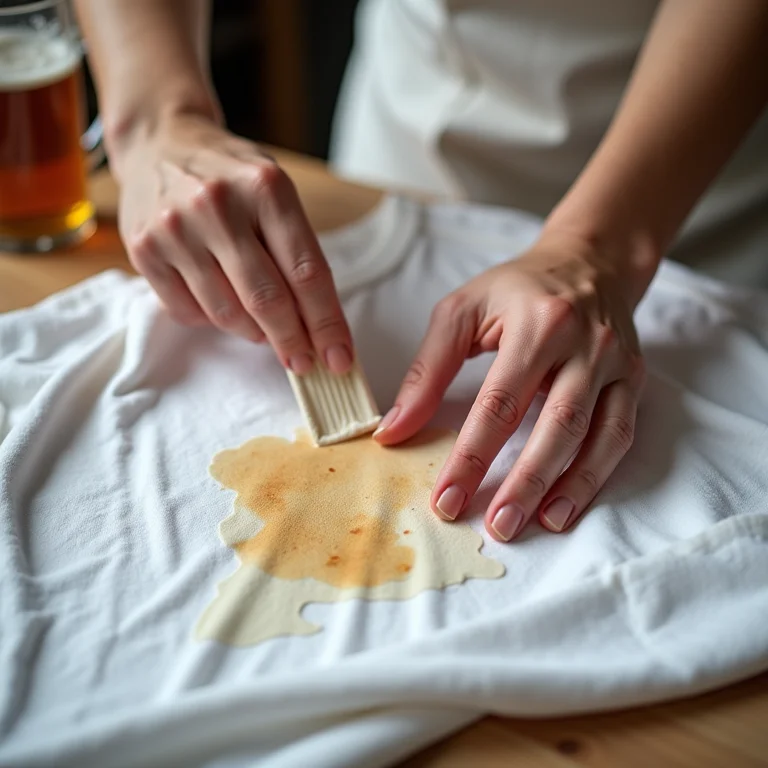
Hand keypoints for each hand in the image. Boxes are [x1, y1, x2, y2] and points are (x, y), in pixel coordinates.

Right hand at [115, 115, 353, 374]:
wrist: (160, 142)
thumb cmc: (232, 177)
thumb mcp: (275, 194)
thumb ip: (297, 252)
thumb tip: (316, 327)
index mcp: (265, 187)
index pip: (306, 272)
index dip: (326, 323)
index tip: (339, 358)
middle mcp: (218, 205)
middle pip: (267, 300)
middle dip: (292, 342)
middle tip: (305, 363)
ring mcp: (175, 228)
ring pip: (226, 313)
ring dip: (253, 332)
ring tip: (262, 326)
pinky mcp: (144, 249)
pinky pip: (188, 312)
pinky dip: (212, 321)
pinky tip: (221, 302)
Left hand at [374, 230, 646, 540]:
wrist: (590, 262)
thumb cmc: (516, 290)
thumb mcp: (461, 312)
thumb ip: (427, 371)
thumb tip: (394, 430)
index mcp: (538, 324)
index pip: (500, 402)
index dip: (472, 456)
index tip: (446, 499)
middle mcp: (585, 344)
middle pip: (556, 424)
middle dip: (524, 481)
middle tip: (495, 527)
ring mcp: (616, 364)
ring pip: (596, 435)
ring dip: (566, 487)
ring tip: (535, 526)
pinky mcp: (634, 379)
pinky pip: (620, 434)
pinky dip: (596, 474)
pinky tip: (567, 506)